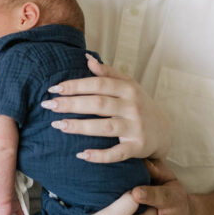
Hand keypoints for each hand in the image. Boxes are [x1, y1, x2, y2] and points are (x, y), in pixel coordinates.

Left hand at [40, 55, 171, 161]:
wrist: (164, 131)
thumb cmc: (139, 105)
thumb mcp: (129, 85)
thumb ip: (108, 73)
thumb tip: (86, 59)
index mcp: (128, 89)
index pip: (98, 84)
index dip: (75, 85)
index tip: (54, 88)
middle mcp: (133, 107)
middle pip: (98, 104)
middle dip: (72, 104)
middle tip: (49, 105)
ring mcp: (136, 128)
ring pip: (105, 127)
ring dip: (80, 126)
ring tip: (58, 125)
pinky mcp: (137, 148)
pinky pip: (116, 153)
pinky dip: (99, 155)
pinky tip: (81, 154)